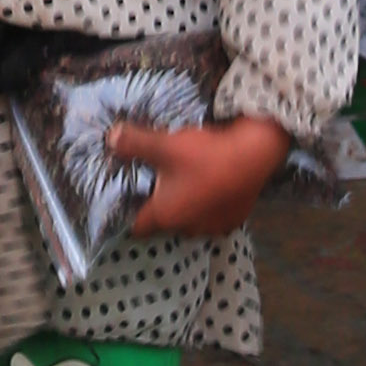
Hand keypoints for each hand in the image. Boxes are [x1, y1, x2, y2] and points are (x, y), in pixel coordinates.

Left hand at [124, 113, 289, 240]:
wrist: (255, 155)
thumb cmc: (206, 155)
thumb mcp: (164, 145)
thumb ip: (134, 143)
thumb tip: (110, 138)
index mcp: (165, 216)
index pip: (136, 226)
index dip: (127, 214)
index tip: (123, 201)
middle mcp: (188, 228)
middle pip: (165, 223)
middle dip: (159, 207)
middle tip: (154, 184)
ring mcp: (214, 226)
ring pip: (191, 220)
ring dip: (186, 206)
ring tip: (184, 183)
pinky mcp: (235, 219)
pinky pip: (214, 215)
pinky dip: (210, 205)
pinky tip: (211, 186)